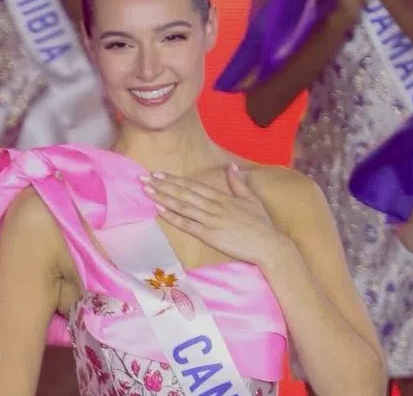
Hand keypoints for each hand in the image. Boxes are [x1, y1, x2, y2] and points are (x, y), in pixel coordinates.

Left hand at [143, 165, 289, 266]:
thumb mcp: (251, 199)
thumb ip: (238, 183)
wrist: (269, 245)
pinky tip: (160, 210)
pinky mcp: (210, 235)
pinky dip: (173, 217)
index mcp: (223, 197)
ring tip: (147, 191)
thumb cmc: (261, 224)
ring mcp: (211, 220)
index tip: (159, 173)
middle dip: (162, 185)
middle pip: (183, 193)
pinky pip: (188, 224)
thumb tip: (231, 166)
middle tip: (144, 177)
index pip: (193, 185)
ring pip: (182, 206)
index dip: (175, 179)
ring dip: (163, 197)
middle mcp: (214, 206)